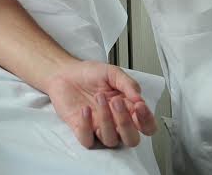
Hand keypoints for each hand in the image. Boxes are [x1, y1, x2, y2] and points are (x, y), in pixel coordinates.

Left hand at [42, 61, 157, 148]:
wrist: (64, 72)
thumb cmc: (89, 74)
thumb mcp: (112, 73)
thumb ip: (128, 84)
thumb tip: (140, 98)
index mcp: (127, 109)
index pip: (146, 126)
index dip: (147, 120)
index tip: (139, 105)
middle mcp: (115, 123)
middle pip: (131, 139)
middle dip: (126, 123)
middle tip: (116, 102)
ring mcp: (98, 128)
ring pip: (111, 140)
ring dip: (106, 120)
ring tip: (99, 97)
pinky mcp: (81, 130)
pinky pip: (87, 140)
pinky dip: (87, 126)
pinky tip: (85, 109)